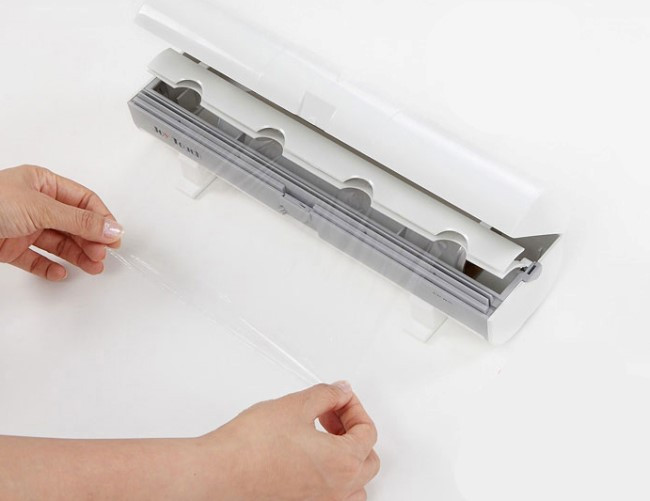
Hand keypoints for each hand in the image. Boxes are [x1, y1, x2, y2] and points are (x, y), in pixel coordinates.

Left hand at [0, 165, 122, 280]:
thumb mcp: (41, 208)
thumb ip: (79, 221)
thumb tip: (111, 227)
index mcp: (42, 183)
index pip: (83, 201)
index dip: (101, 218)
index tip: (114, 237)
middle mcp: (34, 203)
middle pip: (73, 223)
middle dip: (90, 240)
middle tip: (103, 254)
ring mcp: (22, 226)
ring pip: (58, 242)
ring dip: (77, 255)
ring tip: (91, 266)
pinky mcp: (10, 247)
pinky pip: (36, 259)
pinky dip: (50, 267)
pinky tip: (61, 272)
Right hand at [195, 382, 379, 500]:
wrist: (219, 472)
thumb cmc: (250, 447)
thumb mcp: (295, 405)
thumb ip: (326, 395)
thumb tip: (340, 392)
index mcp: (343, 463)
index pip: (367, 431)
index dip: (353, 408)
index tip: (338, 398)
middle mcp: (337, 490)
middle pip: (367, 460)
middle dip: (353, 431)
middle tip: (330, 414)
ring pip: (354, 485)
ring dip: (347, 459)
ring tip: (324, 439)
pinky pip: (333, 497)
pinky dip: (331, 479)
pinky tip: (311, 460)